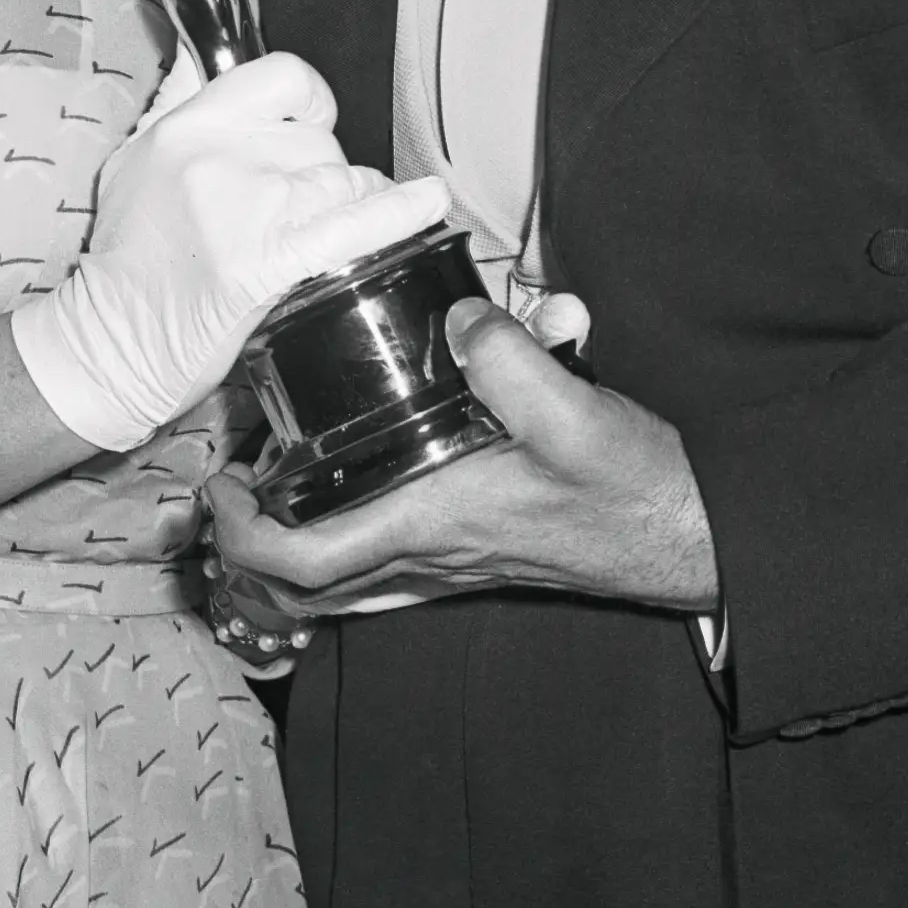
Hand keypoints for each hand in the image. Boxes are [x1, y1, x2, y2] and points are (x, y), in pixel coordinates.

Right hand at [10, 53, 447, 452]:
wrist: (110, 340)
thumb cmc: (129, 261)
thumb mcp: (141, 163)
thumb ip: (192, 118)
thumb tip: (230, 81)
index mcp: (189, 124)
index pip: (286, 78)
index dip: (311, 105)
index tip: (309, 130)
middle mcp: (219, 154)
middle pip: (321, 140)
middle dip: (326, 175)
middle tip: (297, 215)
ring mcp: (248, 206)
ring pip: (345, 179)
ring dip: (352, 205)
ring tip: (327, 234)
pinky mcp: (271, 260)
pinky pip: (355, 223)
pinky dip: (400, 212)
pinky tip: (431, 202)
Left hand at [201, 302, 716, 618]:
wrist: (686, 536)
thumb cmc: (634, 488)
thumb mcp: (576, 414)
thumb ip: (511, 361)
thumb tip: (462, 319)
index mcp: (434, 524)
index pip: (304, 561)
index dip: (243, 535)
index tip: (221, 488)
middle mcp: (430, 557)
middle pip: (305, 588)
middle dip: (248, 550)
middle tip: (232, 487)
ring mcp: (449, 567)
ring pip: (340, 588)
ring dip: (290, 554)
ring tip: (274, 492)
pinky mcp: (472, 560)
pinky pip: (379, 574)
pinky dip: (339, 551)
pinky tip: (349, 500)